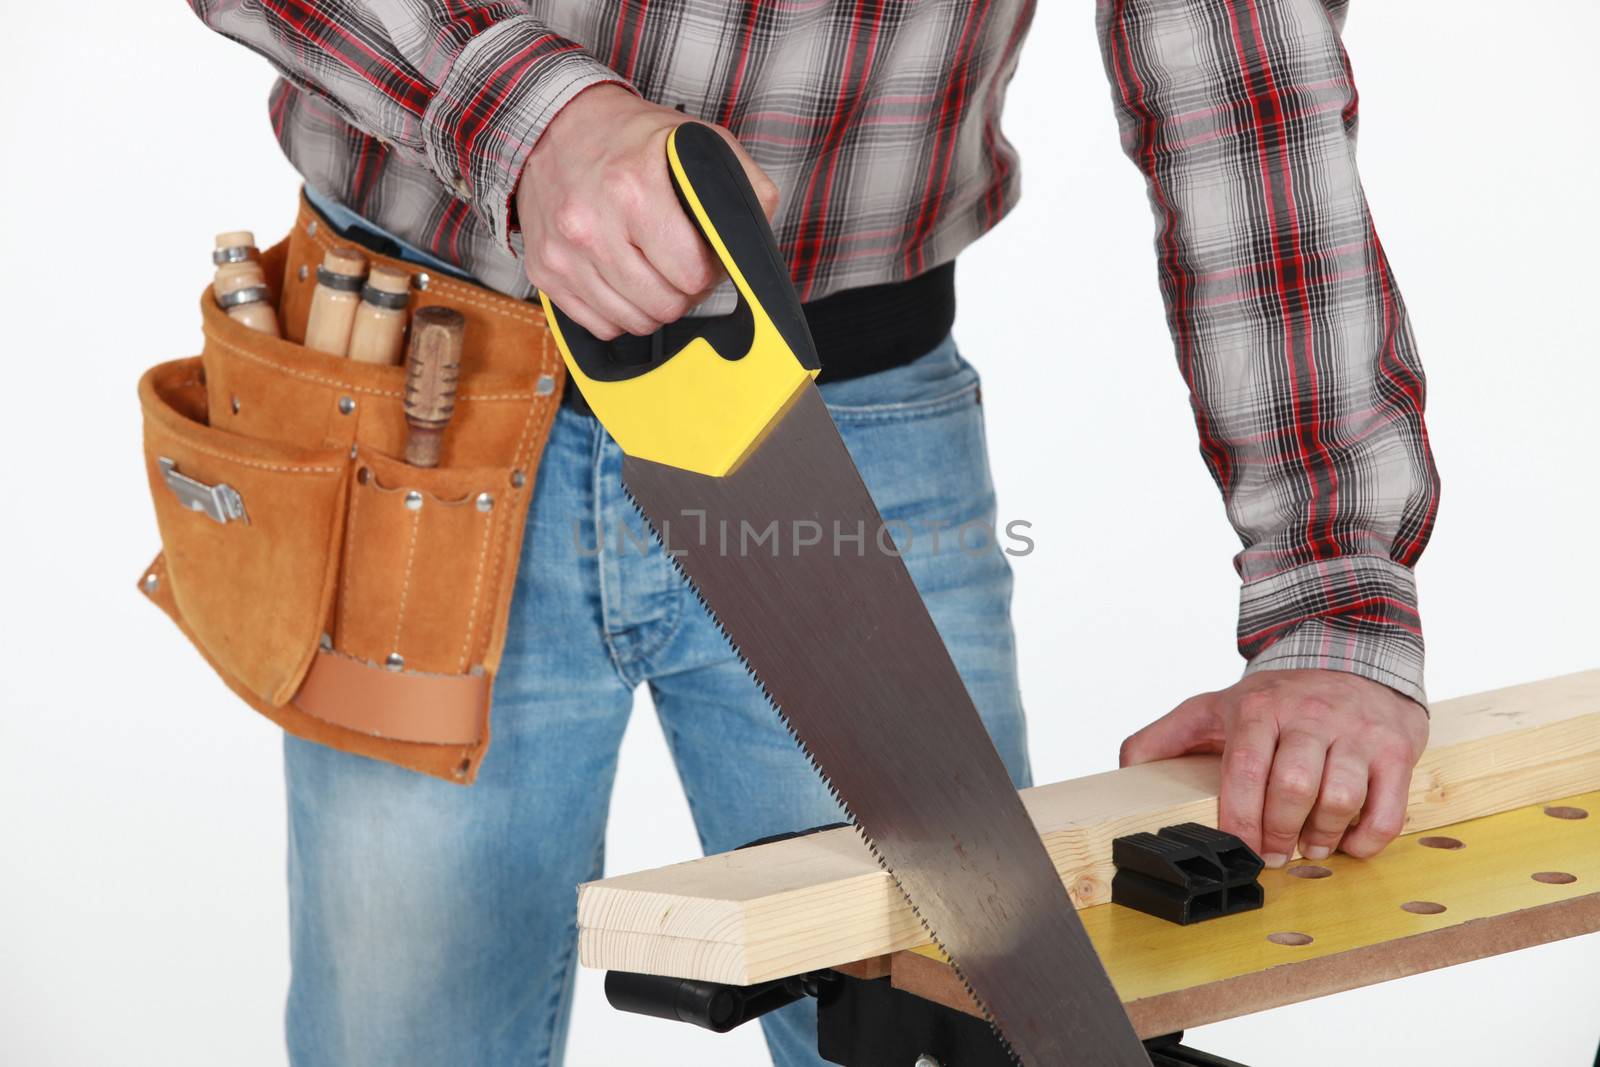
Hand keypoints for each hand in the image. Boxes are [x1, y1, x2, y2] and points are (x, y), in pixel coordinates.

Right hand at [516, 84, 778, 339]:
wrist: (554, 126)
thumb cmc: (631, 139)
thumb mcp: (696, 142)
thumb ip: (742, 187)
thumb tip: (756, 241)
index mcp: (633, 189)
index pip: (691, 274)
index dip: (707, 271)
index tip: (702, 254)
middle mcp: (591, 225)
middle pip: (664, 305)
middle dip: (682, 291)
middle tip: (679, 265)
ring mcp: (563, 253)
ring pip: (633, 322)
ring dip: (651, 304)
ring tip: (651, 270)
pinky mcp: (544, 272)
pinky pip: (600, 325)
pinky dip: (618, 311)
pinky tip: (622, 279)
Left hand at [1119, 669, 1427, 865]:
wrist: (1351, 655)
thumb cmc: (1276, 698)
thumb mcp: (1213, 707)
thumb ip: (1164, 737)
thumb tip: (1126, 771)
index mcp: (1258, 708)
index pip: (1244, 770)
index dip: (1239, 820)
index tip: (1236, 850)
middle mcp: (1309, 715)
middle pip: (1293, 786)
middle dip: (1277, 831)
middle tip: (1269, 854)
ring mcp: (1356, 731)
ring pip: (1340, 797)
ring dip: (1321, 836)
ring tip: (1308, 847)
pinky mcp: (1396, 748)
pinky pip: (1387, 808)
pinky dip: (1367, 838)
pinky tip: (1348, 842)